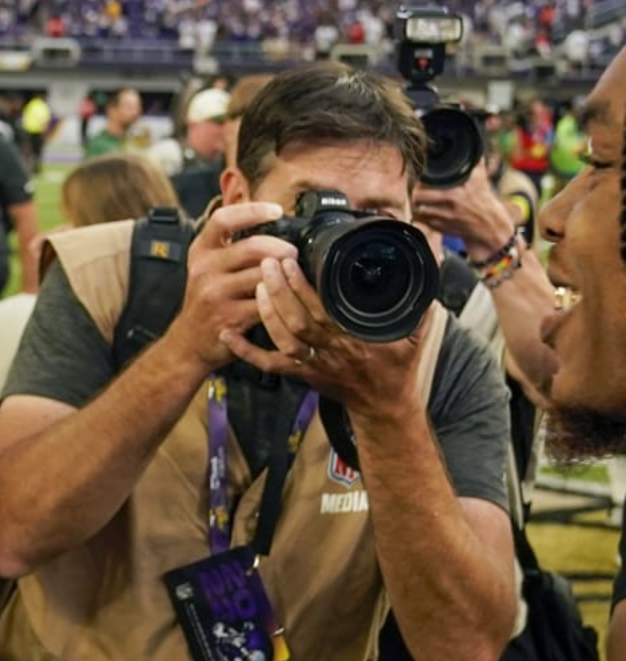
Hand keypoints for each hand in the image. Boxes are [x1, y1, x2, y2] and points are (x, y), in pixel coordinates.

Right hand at [164, 203, 296, 375]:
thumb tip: (269, 218)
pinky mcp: (229, 317)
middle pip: (252, 247)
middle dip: (282, 249)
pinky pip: (265, 304)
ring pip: (262, 277)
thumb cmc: (208, 298)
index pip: (223, 219)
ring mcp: (215, 294)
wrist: (190, 340)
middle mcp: (204, 269)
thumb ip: (230, 242)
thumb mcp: (208, 264)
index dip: (252, 211)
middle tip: (293, 254)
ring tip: (292, 276)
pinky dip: (280, 300)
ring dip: (284, 276)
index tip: (276, 211)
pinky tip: (285, 299)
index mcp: (201, 250)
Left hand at [220, 254, 425, 420]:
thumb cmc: (399, 365)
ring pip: (282, 339)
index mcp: (356, 338)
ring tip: (256, 283)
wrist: (385, 406)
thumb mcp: (418, 329)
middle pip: (298, 321)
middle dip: (280, 291)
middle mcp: (331, 351)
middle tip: (266, 262)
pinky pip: (269, 364)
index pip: (325, 309)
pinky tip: (227, 335)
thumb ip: (422, 292)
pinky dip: (246, 351)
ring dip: (266, 312)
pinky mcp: (301, 375)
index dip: (304, 287)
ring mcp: (313, 365)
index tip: (292, 261)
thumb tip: (434, 254)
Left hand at [411, 165, 519, 256]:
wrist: (490, 226)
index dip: (419, 183)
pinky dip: (422, 217)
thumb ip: (475, 163)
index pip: (426, 187)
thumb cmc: (484, 200)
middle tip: (415, 190)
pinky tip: (425, 211)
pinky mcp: (442, 230)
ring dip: (416, 206)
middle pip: (418, 199)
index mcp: (456, 193)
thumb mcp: (481, 180)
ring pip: (418, 212)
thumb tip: (474, 144)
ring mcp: (444, 220)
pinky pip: (424, 222)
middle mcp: (449, 208)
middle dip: (415, 194)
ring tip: (419, 201)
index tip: (418, 180)